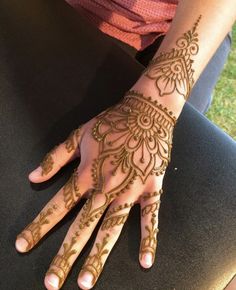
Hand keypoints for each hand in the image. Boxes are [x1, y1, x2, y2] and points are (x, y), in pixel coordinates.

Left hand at [15, 89, 176, 289]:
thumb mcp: (79, 134)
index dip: (39, 225)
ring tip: (86, 281)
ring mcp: (130, 190)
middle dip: (65, 254)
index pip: (58, 205)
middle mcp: (106, 188)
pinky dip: (149, 238)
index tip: (23, 245)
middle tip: (51, 283)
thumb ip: (56, 157)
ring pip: (112, 228)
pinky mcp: (151, 189)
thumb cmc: (112, 122)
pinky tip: (146, 261)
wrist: (145, 113)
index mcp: (87, 173)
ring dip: (99, 255)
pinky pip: (150, 217)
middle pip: (82, 225)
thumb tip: (33, 176)